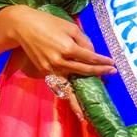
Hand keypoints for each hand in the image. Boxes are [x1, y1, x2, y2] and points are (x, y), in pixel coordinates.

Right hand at [3, 5, 115, 121]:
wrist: (24, 27)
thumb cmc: (49, 23)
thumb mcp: (70, 27)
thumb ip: (84, 41)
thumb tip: (93, 53)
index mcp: (68, 48)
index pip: (90, 58)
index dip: (103, 61)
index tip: (112, 64)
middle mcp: (60, 61)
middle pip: (84, 71)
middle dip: (99, 73)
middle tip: (112, 74)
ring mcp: (51, 68)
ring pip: (69, 86)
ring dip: (78, 99)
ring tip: (86, 113)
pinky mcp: (44, 71)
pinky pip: (58, 85)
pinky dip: (65, 96)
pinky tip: (71, 104)